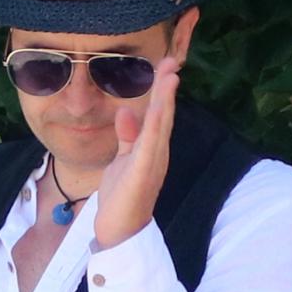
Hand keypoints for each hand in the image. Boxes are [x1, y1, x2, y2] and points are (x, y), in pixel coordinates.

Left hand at [86, 54, 181, 252]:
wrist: (119, 231)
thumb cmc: (122, 196)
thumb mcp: (123, 159)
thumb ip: (127, 136)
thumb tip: (126, 110)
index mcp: (152, 148)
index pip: (159, 113)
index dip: (163, 90)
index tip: (165, 65)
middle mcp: (157, 153)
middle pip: (164, 114)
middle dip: (167, 87)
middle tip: (172, 60)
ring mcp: (153, 162)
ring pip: (161, 125)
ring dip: (165, 100)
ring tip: (170, 75)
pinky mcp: (143, 173)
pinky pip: (150, 144)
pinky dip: (155, 125)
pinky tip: (159, 108)